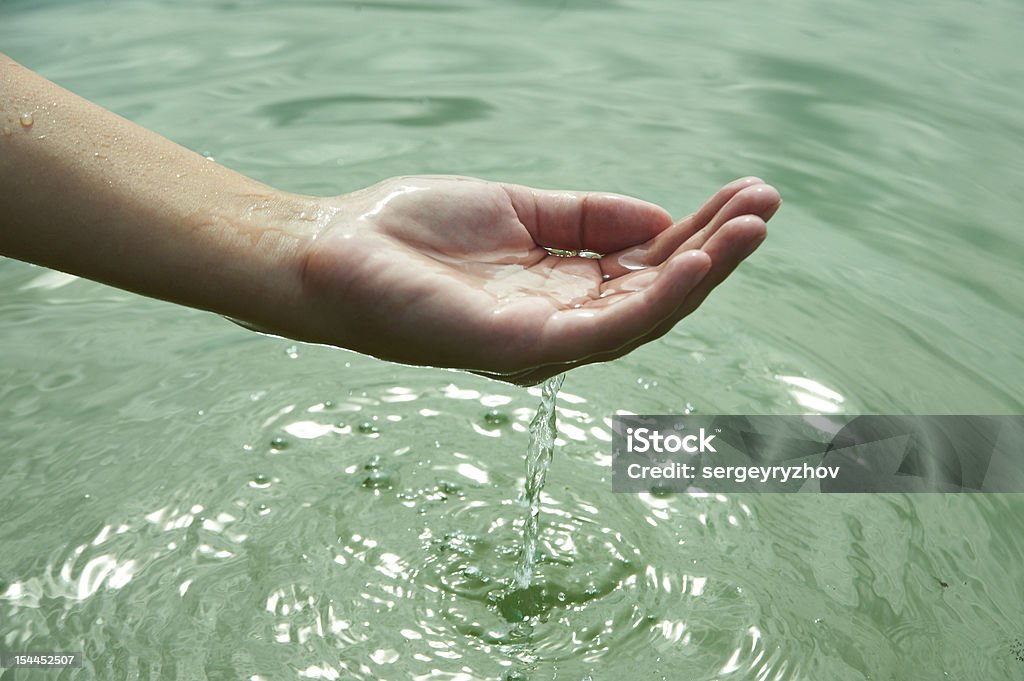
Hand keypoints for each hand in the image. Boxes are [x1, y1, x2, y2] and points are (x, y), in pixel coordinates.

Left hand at [295, 175, 780, 384]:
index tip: (744, 195)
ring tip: (752, 228)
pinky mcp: (520, 346)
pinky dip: (656, 298)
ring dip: (702, 272)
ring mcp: (542, 340)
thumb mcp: (517, 210)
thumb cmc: (411, 232)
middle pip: (655, 292)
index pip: (643, 266)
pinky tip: (696, 261)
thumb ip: (585, 218)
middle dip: (714, 249)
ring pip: (643, 313)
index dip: (696, 231)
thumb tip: (658, 218)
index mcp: (558, 290)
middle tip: (767, 204)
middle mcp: (559, 323)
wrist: (335, 250)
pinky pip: (605, 328)